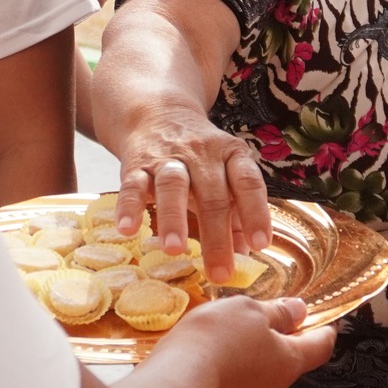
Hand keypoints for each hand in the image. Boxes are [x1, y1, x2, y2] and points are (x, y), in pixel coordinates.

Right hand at [113, 105, 271, 282]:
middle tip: (220, 273)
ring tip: (174, 251)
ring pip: (173, 185)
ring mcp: (168, 158)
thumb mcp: (225, 173)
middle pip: (212, 194)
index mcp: (230, 155)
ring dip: (174, 218)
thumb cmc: (200, 157)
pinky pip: (133, 185)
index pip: (248, 182)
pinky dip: (129, 207)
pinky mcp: (137, 164)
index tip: (260, 245)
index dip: (255, 212)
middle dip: (216, 235)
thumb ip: (236, 212)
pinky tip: (128, 230)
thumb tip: (245, 253)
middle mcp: (202, 155)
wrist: (158, 113)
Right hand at [150, 295, 334, 387]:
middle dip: (273, 344)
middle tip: (254, 324)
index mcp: (289, 362)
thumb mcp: (246, 311)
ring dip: (243, 362)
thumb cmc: (215, 343)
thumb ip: (275, 312)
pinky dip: (221, 378)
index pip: (320, 346)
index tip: (325, 321)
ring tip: (216, 343)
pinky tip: (199, 366)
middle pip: (284, 364)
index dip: (324, 330)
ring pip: (253, 380)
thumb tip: (299, 311)